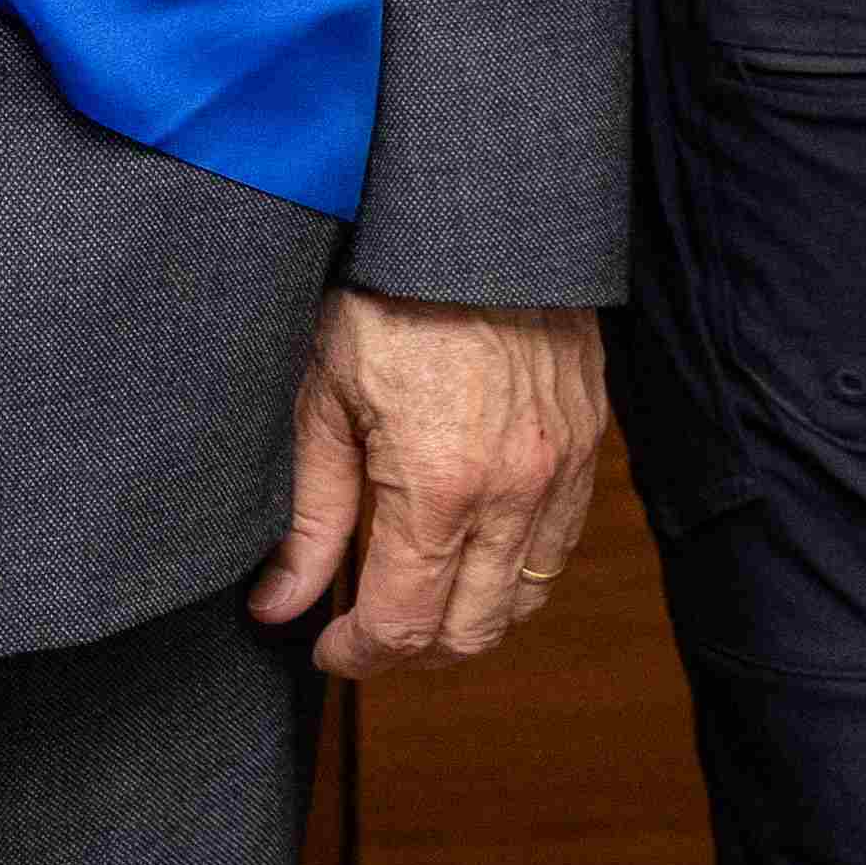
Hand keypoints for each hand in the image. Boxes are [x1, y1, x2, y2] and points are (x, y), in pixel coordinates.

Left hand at [249, 291, 606, 678]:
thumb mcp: (322, 399)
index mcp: (439, 486)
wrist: (477, 210)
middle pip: (471, 633)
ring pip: (524, 599)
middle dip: (412, 651)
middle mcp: (514, 492)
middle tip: (365, 630)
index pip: (404, 624)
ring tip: (416, 595)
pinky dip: (515, 571)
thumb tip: (279, 605)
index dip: (359, 654)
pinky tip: (469, 548)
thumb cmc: (386, 290)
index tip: (329, 647)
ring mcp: (560, 469)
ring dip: (468, 618)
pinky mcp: (586, 442)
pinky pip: (558, 545)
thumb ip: (308, 518)